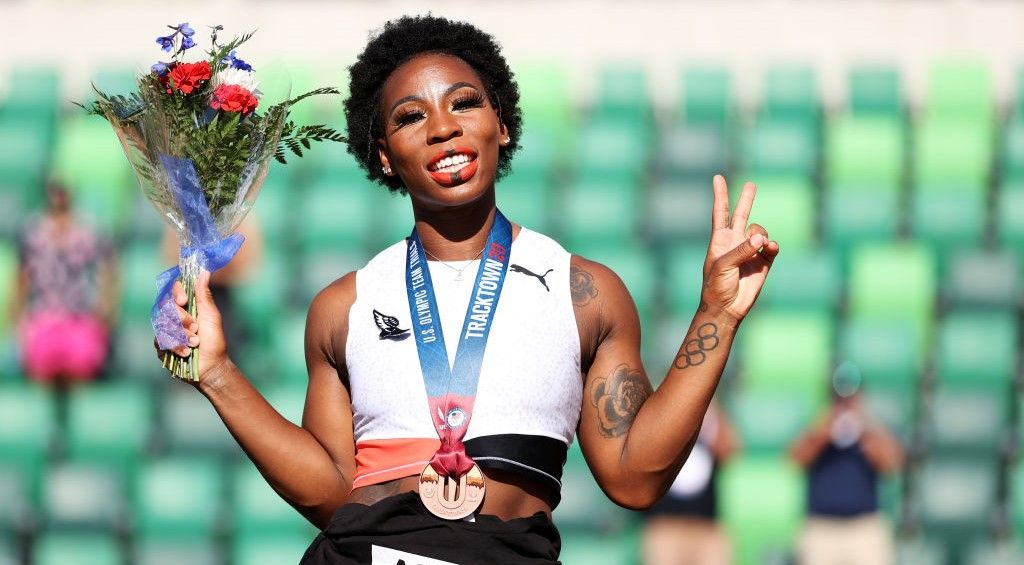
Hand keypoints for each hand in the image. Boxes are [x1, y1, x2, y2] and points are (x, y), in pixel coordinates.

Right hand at [155, 271, 229, 381]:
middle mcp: (174, 317)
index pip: (174, 291)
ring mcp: (166, 331)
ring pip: (162, 324)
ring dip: (181, 335)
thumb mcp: (211, 316)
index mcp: (186, 307)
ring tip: (195, 343)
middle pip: (166, 307)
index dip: (176, 293)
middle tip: (196, 328)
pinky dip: (176, 346)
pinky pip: (160, 341)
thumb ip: (204, 295)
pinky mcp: (161, 346)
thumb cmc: (214, 341)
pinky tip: (186, 352)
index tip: (184, 300)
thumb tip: (204, 271)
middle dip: (181, 319)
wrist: (211, 367)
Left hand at [701, 175, 778, 321]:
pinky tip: (770, 247)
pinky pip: (771, 247)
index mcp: (719, 241)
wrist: (727, 308)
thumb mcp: (724, 265)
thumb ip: (741, 249)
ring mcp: (750, 251)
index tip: (717, 178)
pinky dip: (772, 245)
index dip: (720, 196)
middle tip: (751, 184)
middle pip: (741, 215)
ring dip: (760, 235)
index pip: (720, 213)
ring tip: (759, 245)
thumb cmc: (717, 285)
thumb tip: (762, 238)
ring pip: (759, 231)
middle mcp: (735, 243)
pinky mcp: (763, 262)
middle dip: (746, 200)